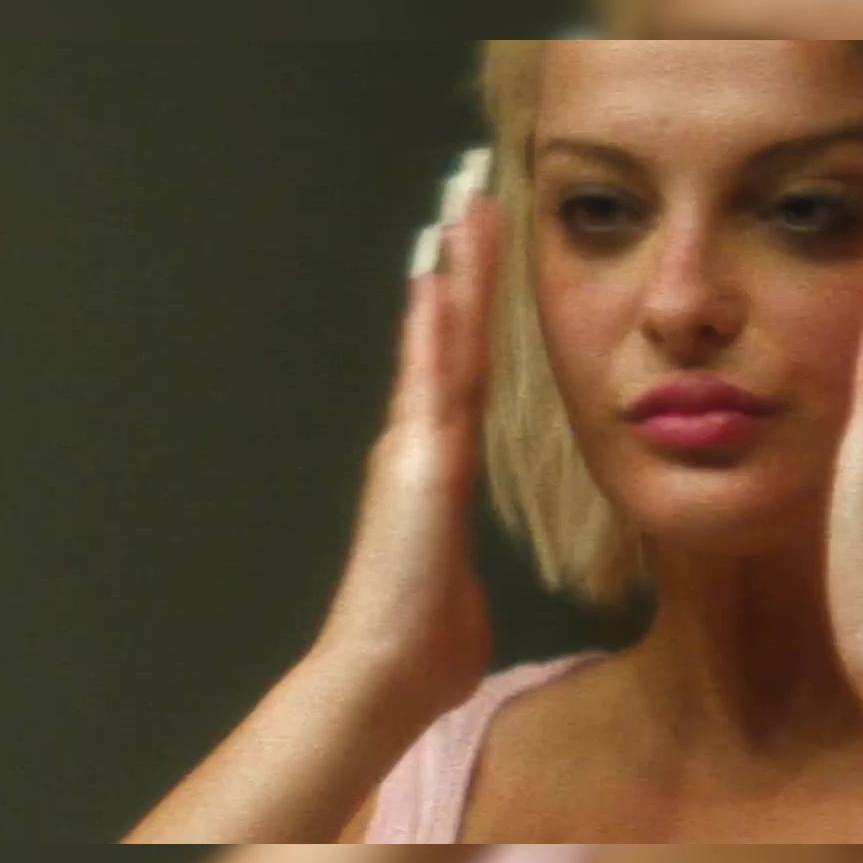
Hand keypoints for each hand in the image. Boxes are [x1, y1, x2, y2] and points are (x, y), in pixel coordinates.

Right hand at [315, 154, 503, 717]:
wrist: (385, 673)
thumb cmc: (421, 644)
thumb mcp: (453, 589)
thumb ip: (453, 568)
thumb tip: (457, 596)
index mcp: (435, 467)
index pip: (467, 373)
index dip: (474, 310)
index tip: (478, 253)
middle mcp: (419, 443)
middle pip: (452, 337)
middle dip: (463, 263)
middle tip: (471, 190)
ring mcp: (413, 446)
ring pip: (442, 343)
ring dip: (453, 272)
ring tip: (464, 204)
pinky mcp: (416, 461)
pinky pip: (430, 382)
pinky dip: (432, 328)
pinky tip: (438, 277)